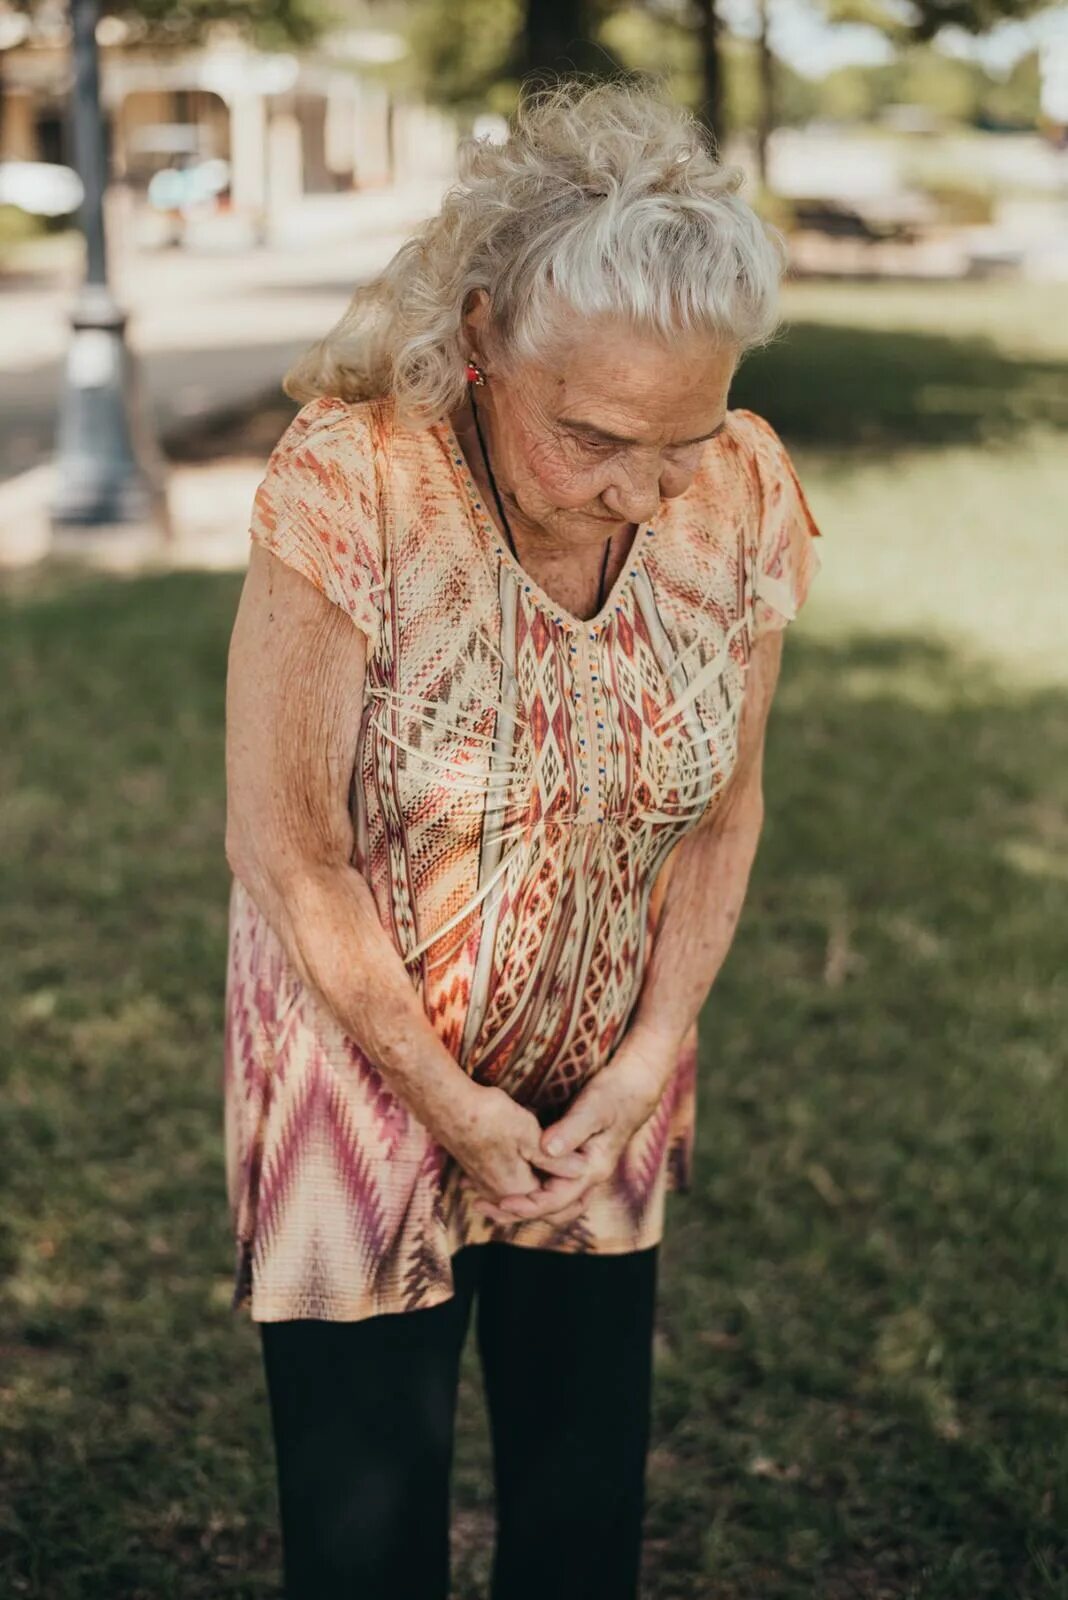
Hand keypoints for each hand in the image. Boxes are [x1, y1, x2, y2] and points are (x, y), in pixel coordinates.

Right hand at [436, 1081, 587, 1208]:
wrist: (447, 1106)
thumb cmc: (490, 1117)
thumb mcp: (530, 1136)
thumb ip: (557, 1159)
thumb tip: (583, 1171)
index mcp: (517, 1189)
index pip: (553, 1198)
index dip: (572, 1185)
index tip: (588, 1170)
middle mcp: (499, 1192)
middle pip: (536, 1197)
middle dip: (556, 1187)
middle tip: (578, 1175)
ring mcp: (484, 1182)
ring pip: (519, 1189)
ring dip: (537, 1183)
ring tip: (557, 1172)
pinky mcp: (475, 1169)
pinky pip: (503, 1180)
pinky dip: (519, 1175)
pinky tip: (525, 1162)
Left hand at [478, 1026, 680, 1228]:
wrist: (632, 1087)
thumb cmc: (613, 1095)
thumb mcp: (593, 1108)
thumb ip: (571, 1129)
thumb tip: (546, 1149)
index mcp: (591, 1170)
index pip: (556, 1201)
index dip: (527, 1204)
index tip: (500, 1201)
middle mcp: (585, 1178)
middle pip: (551, 1211)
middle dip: (517, 1212)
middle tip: (481, 1205)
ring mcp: (579, 1172)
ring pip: (549, 1201)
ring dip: (519, 1204)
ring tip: (485, 1200)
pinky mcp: (571, 1162)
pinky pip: (547, 1184)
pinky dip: (526, 1188)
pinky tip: (501, 1179)